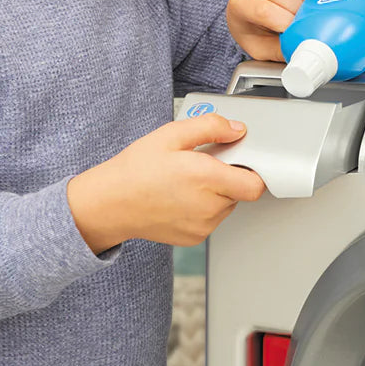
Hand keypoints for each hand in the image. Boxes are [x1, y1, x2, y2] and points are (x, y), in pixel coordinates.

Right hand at [67, 113, 265, 251]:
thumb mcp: (171, 134)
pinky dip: (205, 207)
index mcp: (207, 178)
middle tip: (204, 164)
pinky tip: (182, 196)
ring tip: (189, 181)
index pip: (255, 185)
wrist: (109, 204)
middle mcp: (208, 206)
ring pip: (227, 206)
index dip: (254, 171)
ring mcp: (202, 226)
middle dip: (230, 176)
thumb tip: (236, 129)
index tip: (243, 160)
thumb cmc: (135, 170)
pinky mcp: (194, 238)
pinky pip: (212, 219)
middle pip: (241, 192)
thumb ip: (210, 127)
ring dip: (217, 193)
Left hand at [227, 0, 315, 60]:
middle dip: (298, 8)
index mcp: (238, 2)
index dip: (286, 22)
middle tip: (305, 19)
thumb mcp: (261, 48)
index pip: (264, 10)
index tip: (296, 30)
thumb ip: (280, 50)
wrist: (248, 7)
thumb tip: (302, 51)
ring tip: (306, 6)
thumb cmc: (255, 27)